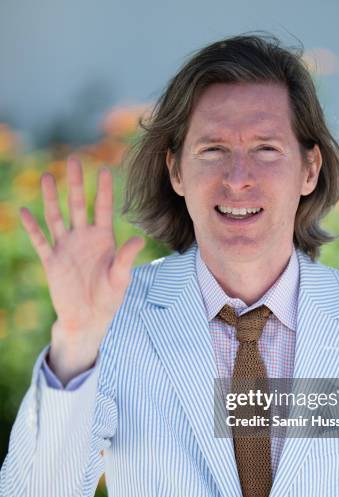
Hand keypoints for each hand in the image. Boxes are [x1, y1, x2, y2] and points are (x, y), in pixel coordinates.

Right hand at [19, 157, 144, 378]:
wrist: (88, 318)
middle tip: (73, 160)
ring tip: (47, 175)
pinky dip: (32, 227)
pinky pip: (40, 241)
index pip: (103, 209)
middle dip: (75, 183)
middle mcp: (83, 239)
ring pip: (56, 216)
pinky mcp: (52, 261)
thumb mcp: (120, 278)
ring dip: (51, 197)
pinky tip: (24, 211)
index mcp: (103, 240)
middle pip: (78, 205)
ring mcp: (66, 248)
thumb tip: (138, 238)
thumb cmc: (108, 299)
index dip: (103, 190)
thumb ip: (126, 258)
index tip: (104, 169)